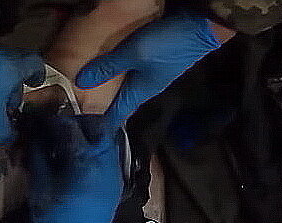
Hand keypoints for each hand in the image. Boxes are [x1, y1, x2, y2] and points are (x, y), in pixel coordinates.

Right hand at [26, 114, 122, 222]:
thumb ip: (38, 156)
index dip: (53, 120)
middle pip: (97, 126)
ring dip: (86, 134)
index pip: (71, 126)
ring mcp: (114, 171)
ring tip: (63, 140)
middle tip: (55, 126)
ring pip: (105, 138)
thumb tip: (33, 134)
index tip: (38, 117)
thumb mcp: (40, 188)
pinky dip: (92, 148)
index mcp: (86, 162)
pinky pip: (107, 154)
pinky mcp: (115, 181)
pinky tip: (74, 157)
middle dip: (76, 121)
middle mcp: (106, 161)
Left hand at [75, 12, 222, 135]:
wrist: (202, 28)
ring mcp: (152, 76)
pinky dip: (119, 79)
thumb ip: (109, 66)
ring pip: (125, 90)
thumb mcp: (134, 54)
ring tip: (91, 97)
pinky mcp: (155, 63)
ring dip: (111, 94)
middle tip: (83, 117)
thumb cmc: (168, 44)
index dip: (101, 125)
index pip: (116, 115)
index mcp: (139, 93)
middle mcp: (145, 88)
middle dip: (103, 111)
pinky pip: (131, 76)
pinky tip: (112, 74)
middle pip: (120, 104)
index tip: (84, 135)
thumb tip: (80, 82)